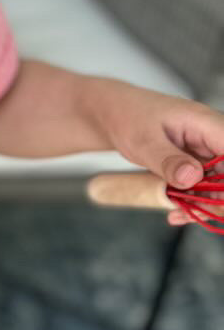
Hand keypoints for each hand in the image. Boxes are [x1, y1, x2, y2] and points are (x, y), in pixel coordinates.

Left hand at [97, 83, 223, 225]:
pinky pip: (204, 188)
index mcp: (208, 125)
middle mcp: (213, 140)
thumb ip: (167, 160)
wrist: (116, 115)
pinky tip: (175, 212)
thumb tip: (192, 178)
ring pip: (220, 186)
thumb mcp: (143, 140)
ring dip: (204, 204)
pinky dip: (192, 202)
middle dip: (218, 199)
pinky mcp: (196, 165)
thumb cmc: (129, 118)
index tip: (215, 201)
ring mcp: (206, 154)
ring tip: (176, 214)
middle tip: (190, 211)